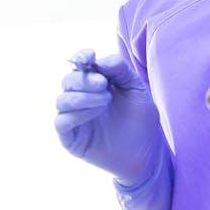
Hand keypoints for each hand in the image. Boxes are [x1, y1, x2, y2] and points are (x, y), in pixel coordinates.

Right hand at [55, 49, 172, 209]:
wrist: (147, 154)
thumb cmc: (141, 120)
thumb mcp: (136, 89)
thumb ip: (121, 70)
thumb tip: (100, 60)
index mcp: (94, 84)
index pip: (78, 65)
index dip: (80, 57)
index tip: (90, 56)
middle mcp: (81, 99)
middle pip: (68, 81)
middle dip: (84, 79)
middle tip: (104, 84)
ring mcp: (75, 119)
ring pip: (62, 100)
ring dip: (82, 96)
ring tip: (105, 100)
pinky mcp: (71, 139)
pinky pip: (62, 122)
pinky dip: (76, 114)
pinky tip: (96, 112)